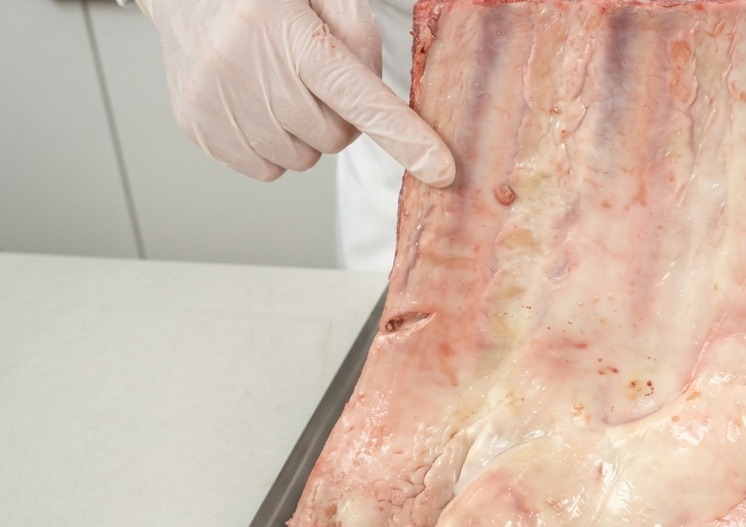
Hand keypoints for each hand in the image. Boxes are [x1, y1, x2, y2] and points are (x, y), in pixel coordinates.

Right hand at [134, 0, 454, 186]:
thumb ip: (360, 40)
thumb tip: (377, 106)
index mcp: (289, 32)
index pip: (359, 98)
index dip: (404, 138)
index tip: (440, 169)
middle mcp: (248, 69)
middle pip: (334, 138)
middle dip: (337, 117)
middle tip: (312, 80)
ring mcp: (218, 103)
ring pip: (302, 159)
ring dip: (303, 133)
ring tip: (276, 85)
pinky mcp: (198, 128)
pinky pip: (266, 169)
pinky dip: (272, 146)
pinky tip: (255, 104)